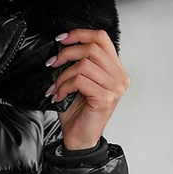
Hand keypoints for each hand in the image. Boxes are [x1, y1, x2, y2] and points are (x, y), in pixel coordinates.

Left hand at [45, 28, 129, 150]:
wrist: (79, 139)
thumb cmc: (79, 113)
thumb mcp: (79, 82)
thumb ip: (79, 63)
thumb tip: (64, 46)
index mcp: (115, 70)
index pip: (102, 39)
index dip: (80, 34)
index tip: (62, 38)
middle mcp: (119, 77)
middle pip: (92, 48)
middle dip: (67, 53)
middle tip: (53, 63)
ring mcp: (114, 88)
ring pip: (84, 65)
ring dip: (63, 74)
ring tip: (56, 86)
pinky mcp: (105, 98)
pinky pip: (80, 81)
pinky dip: (64, 86)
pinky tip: (59, 95)